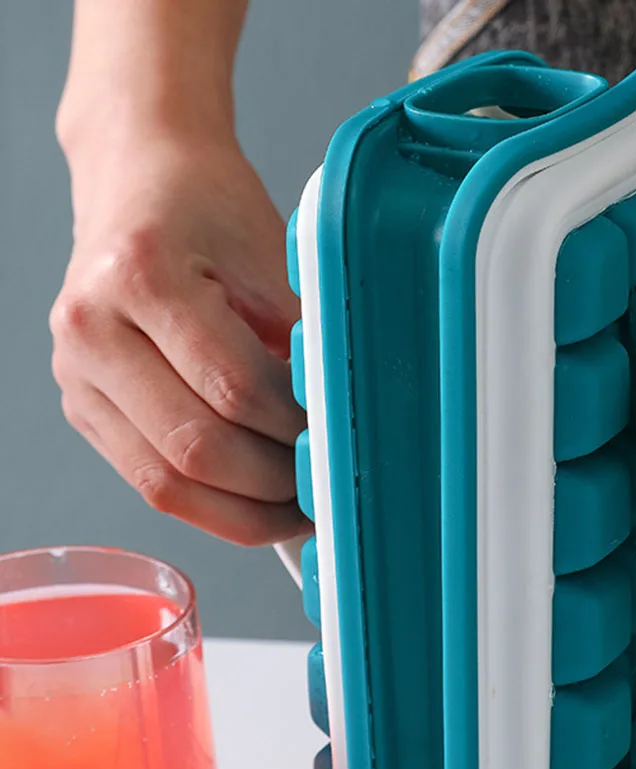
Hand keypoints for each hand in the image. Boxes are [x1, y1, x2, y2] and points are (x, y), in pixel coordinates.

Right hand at [51, 132, 307, 544]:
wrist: (140, 179)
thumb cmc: (207, 209)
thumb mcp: (272, 257)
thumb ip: (304, 340)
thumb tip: (345, 423)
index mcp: (141, 275)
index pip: (234, 386)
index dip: (295, 430)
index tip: (339, 445)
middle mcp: (93, 329)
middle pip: (194, 447)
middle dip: (273, 484)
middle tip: (326, 489)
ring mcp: (78, 375)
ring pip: (166, 482)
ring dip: (243, 511)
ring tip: (297, 510)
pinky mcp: (84, 407)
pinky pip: (151, 480)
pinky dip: (212, 504)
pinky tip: (256, 503)